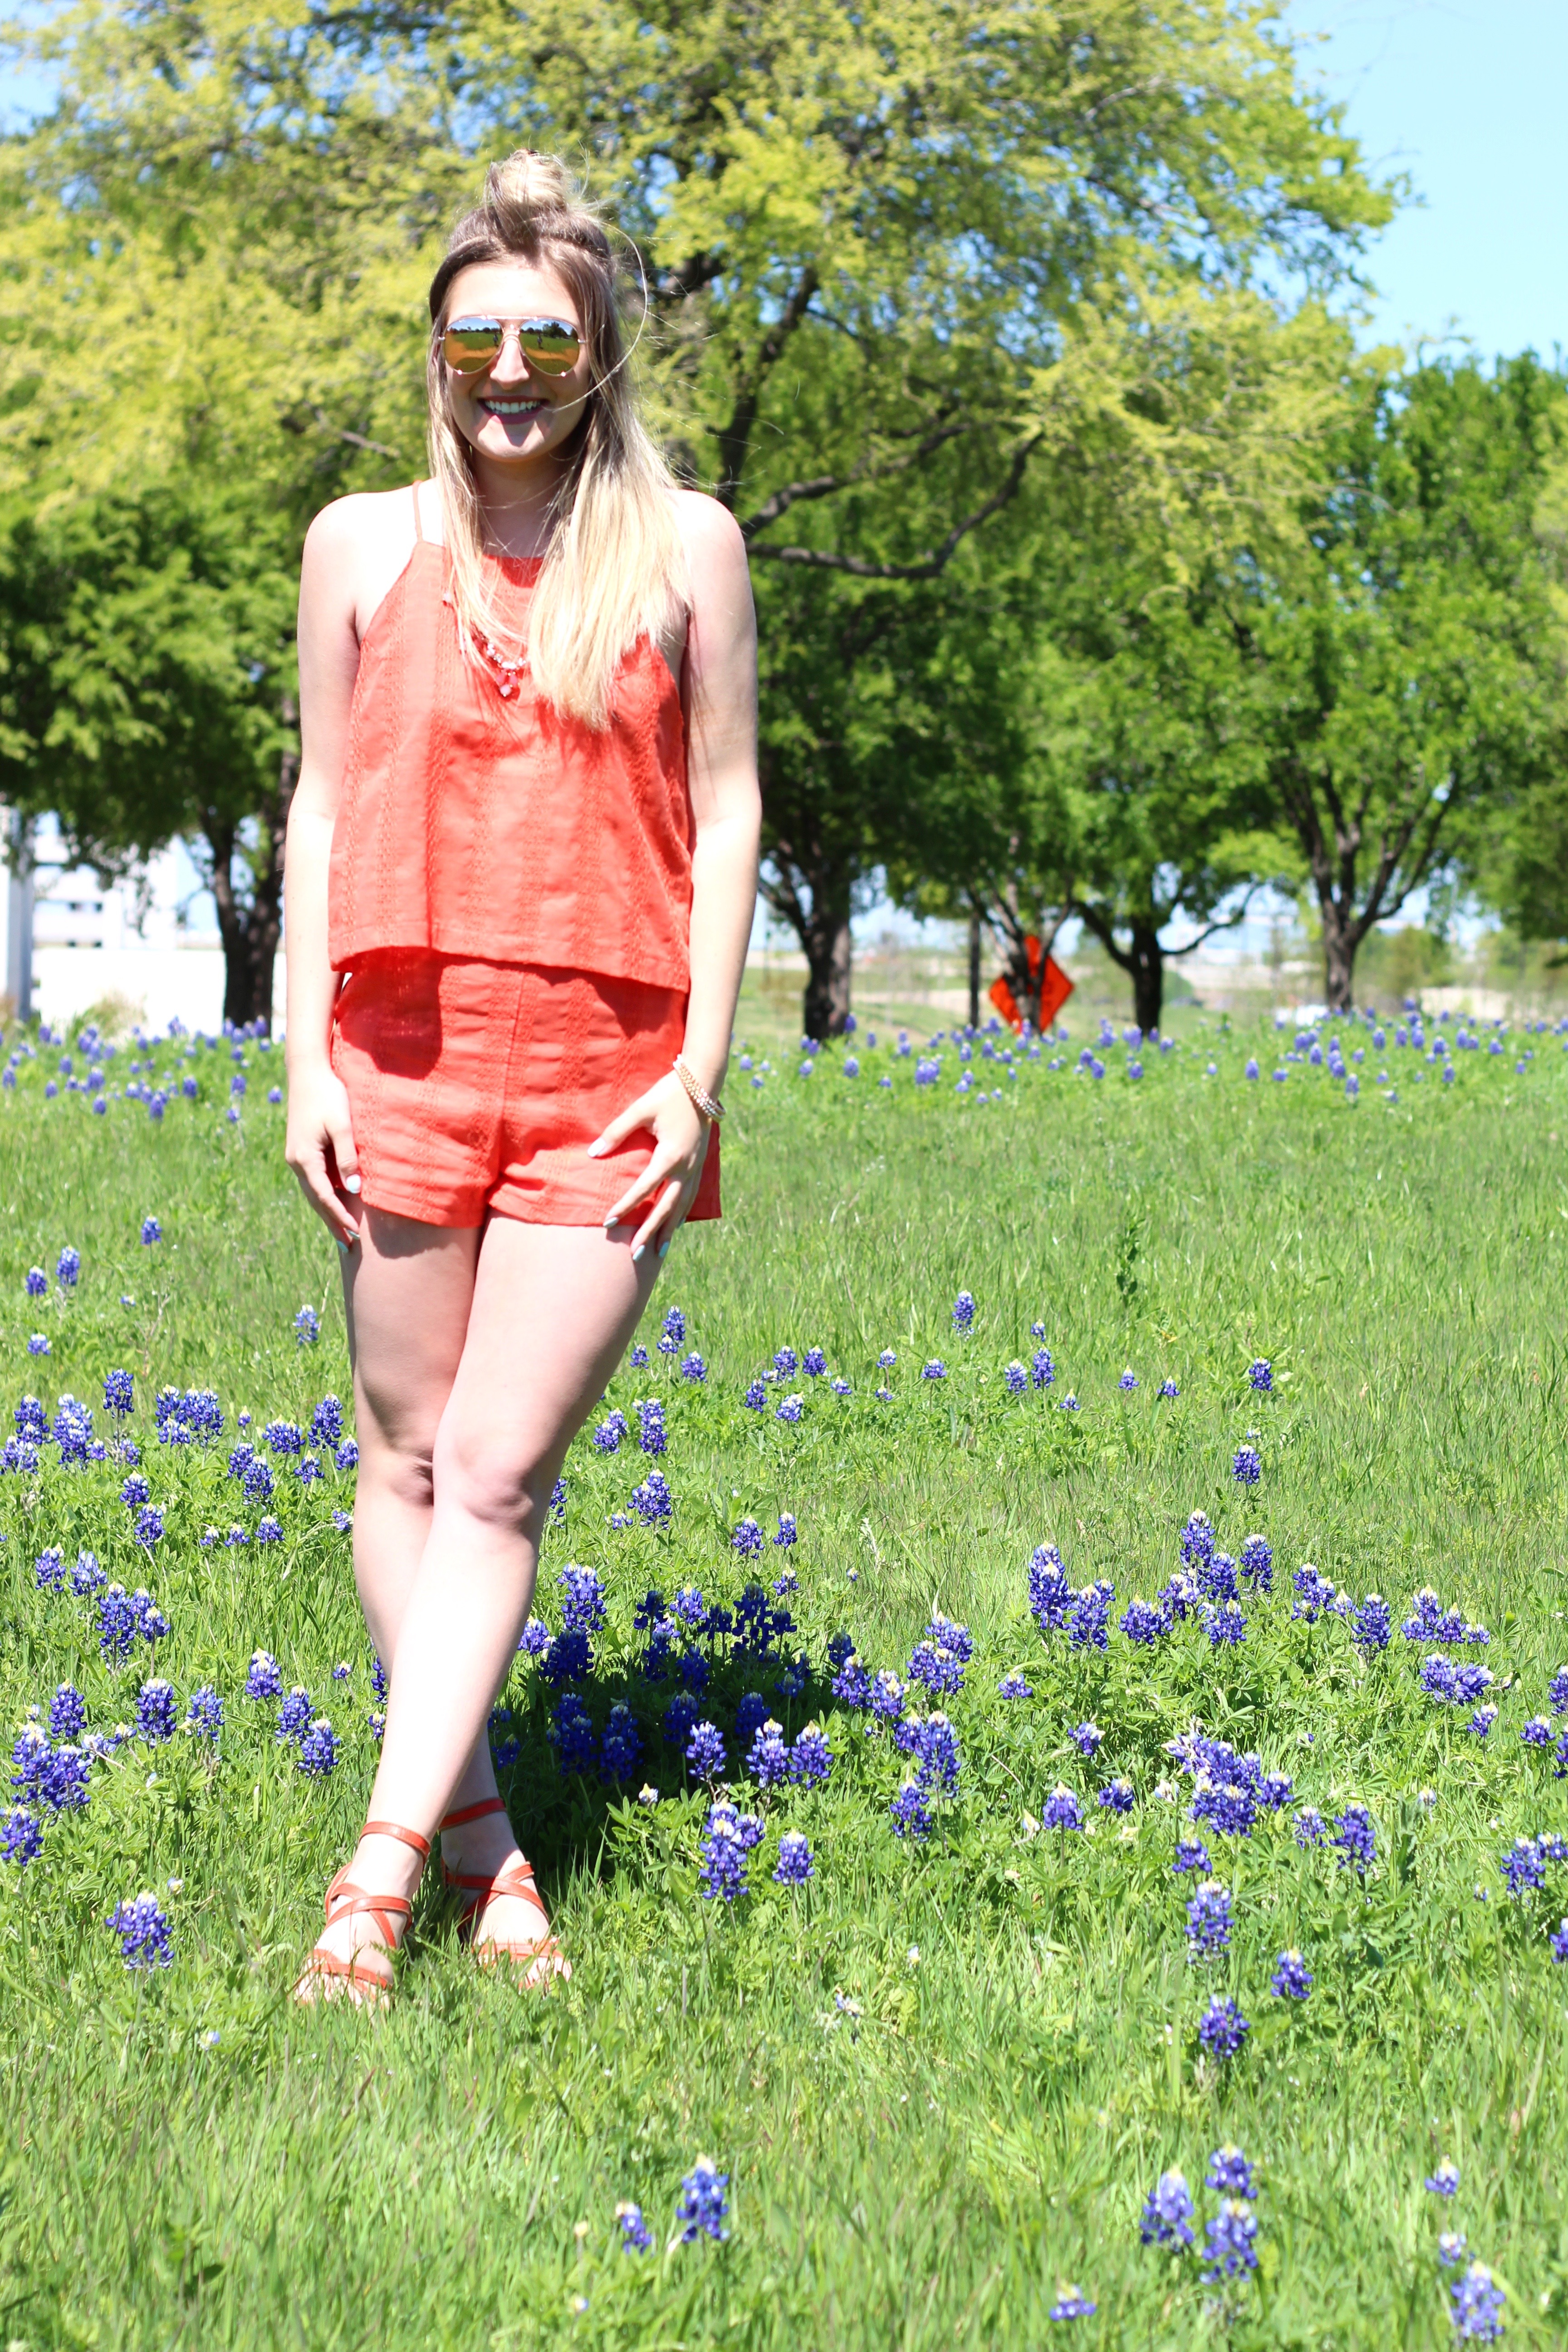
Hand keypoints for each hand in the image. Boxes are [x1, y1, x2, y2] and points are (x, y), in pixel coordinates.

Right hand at [284, 1061, 361, 1245]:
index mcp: (304, 1158)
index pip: (324, 1195)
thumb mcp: (342, 1125)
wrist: (308, 1072)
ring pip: (313, 1191)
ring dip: (327, 1212)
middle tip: (347, 1246)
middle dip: (332, 1222)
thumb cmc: (328, 1095)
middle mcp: (296, 1161)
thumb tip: (354, 1189)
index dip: (339, 1215)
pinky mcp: (302, 1149)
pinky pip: (314, 1180)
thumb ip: (348, 1157)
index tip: (355, 1232)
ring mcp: (297, 1156)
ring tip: (342, 1233)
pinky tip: (335, 1203)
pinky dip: (324, 1196)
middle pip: (315, 1199)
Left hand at [587, 1070, 710, 1258]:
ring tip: (658, 1251)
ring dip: (669, 1230)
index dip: (625, 1207)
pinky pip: (690, 1198)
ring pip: (681, 1207)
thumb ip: (616, 1132)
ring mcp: (695, 1169)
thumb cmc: (668, 1094)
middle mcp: (686, 1168)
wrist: (702, 1083)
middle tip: (635, 1255)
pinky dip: (681, 1215)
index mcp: (670, 1155)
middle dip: (650, 1232)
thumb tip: (593, 1153)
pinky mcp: (700, 1166)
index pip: (644, 1189)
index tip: (607, 1223)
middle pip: (666, 1208)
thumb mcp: (640, 1109)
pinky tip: (674, 1227)